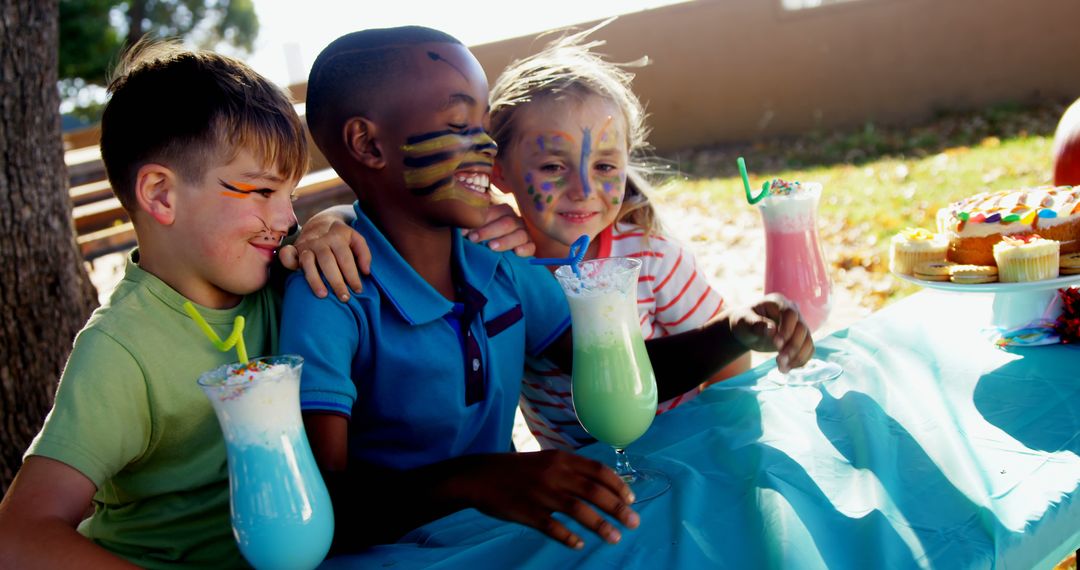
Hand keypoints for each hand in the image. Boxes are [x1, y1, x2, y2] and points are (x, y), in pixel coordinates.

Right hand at [279, 217, 370, 301]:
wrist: (320, 222)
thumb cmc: (341, 237)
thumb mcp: (355, 238)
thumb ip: (364, 253)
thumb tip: (366, 272)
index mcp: (337, 237)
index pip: (345, 258)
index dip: (352, 275)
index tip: (358, 290)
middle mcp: (320, 240)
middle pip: (328, 262)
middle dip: (336, 281)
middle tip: (344, 298)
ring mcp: (306, 245)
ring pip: (308, 262)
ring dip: (315, 279)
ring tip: (323, 295)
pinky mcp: (295, 249)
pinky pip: (288, 255)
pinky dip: (287, 261)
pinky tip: (293, 272)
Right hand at [449, 451, 638, 548]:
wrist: (480, 476)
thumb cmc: (518, 470)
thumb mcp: (546, 460)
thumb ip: (572, 469)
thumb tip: (601, 485)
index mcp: (561, 459)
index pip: (598, 470)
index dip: (618, 486)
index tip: (631, 500)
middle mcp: (555, 474)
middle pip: (594, 492)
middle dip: (618, 508)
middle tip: (634, 522)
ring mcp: (541, 493)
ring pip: (579, 510)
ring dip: (601, 526)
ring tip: (615, 537)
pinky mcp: (527, 512)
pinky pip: (553, 527)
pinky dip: (569, 537)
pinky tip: (579, 544)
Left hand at [461, 203, 535, 256]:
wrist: (508, 251)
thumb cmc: (490, 239)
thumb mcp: (482, 231)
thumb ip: (474, 228)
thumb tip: (460, 230)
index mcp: (503, 212)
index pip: (493, 213)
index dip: (479, 222)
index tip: (464, 232)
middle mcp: (516, 221)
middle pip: (506, 223)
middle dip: (488, 231)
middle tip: (473, 239)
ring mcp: (525, 233)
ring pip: (519, 234)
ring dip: (505, 241)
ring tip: (491, 247)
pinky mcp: (531, 246)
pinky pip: (531, 247)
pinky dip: (525, 249)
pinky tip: (517, 253)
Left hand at [729, 294, 813, 372]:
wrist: (747, 331)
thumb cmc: (743, 322)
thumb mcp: (743, 322)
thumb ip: (756, 324)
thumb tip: (772, 330)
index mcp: (778, 302)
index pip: (790, 314)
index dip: (787, 329)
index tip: (777, 344)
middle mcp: (793, 312)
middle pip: (802, 329)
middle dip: (793, 347)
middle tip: (779, 361)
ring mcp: (798, 325)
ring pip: (808, 341)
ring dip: (798, 357)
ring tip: (782, 368)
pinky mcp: (801, 339)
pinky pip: (808, 350)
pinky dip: (800, 361)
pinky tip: (787, 368)